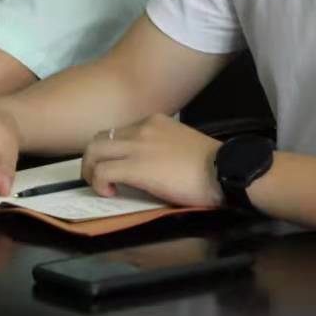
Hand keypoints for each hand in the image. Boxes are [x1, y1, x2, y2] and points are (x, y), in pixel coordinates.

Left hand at [79, 113, 220, 207]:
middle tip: (98, 178)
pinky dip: (99, 183)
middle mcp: (142, 128)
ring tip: (101, 187)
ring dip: (91, 170)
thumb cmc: (211, 165)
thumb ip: (161, 148)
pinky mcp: (135, 166)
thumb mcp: (181, 145)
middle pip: (99, 138)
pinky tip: (110, 194)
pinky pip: (102, 171)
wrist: (224, 170)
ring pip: (94, 151)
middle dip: (93, 159)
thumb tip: (150, 166)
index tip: (116, 167)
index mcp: (155, 121)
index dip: (112, 151)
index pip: (119, 131)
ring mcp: (137, 146)